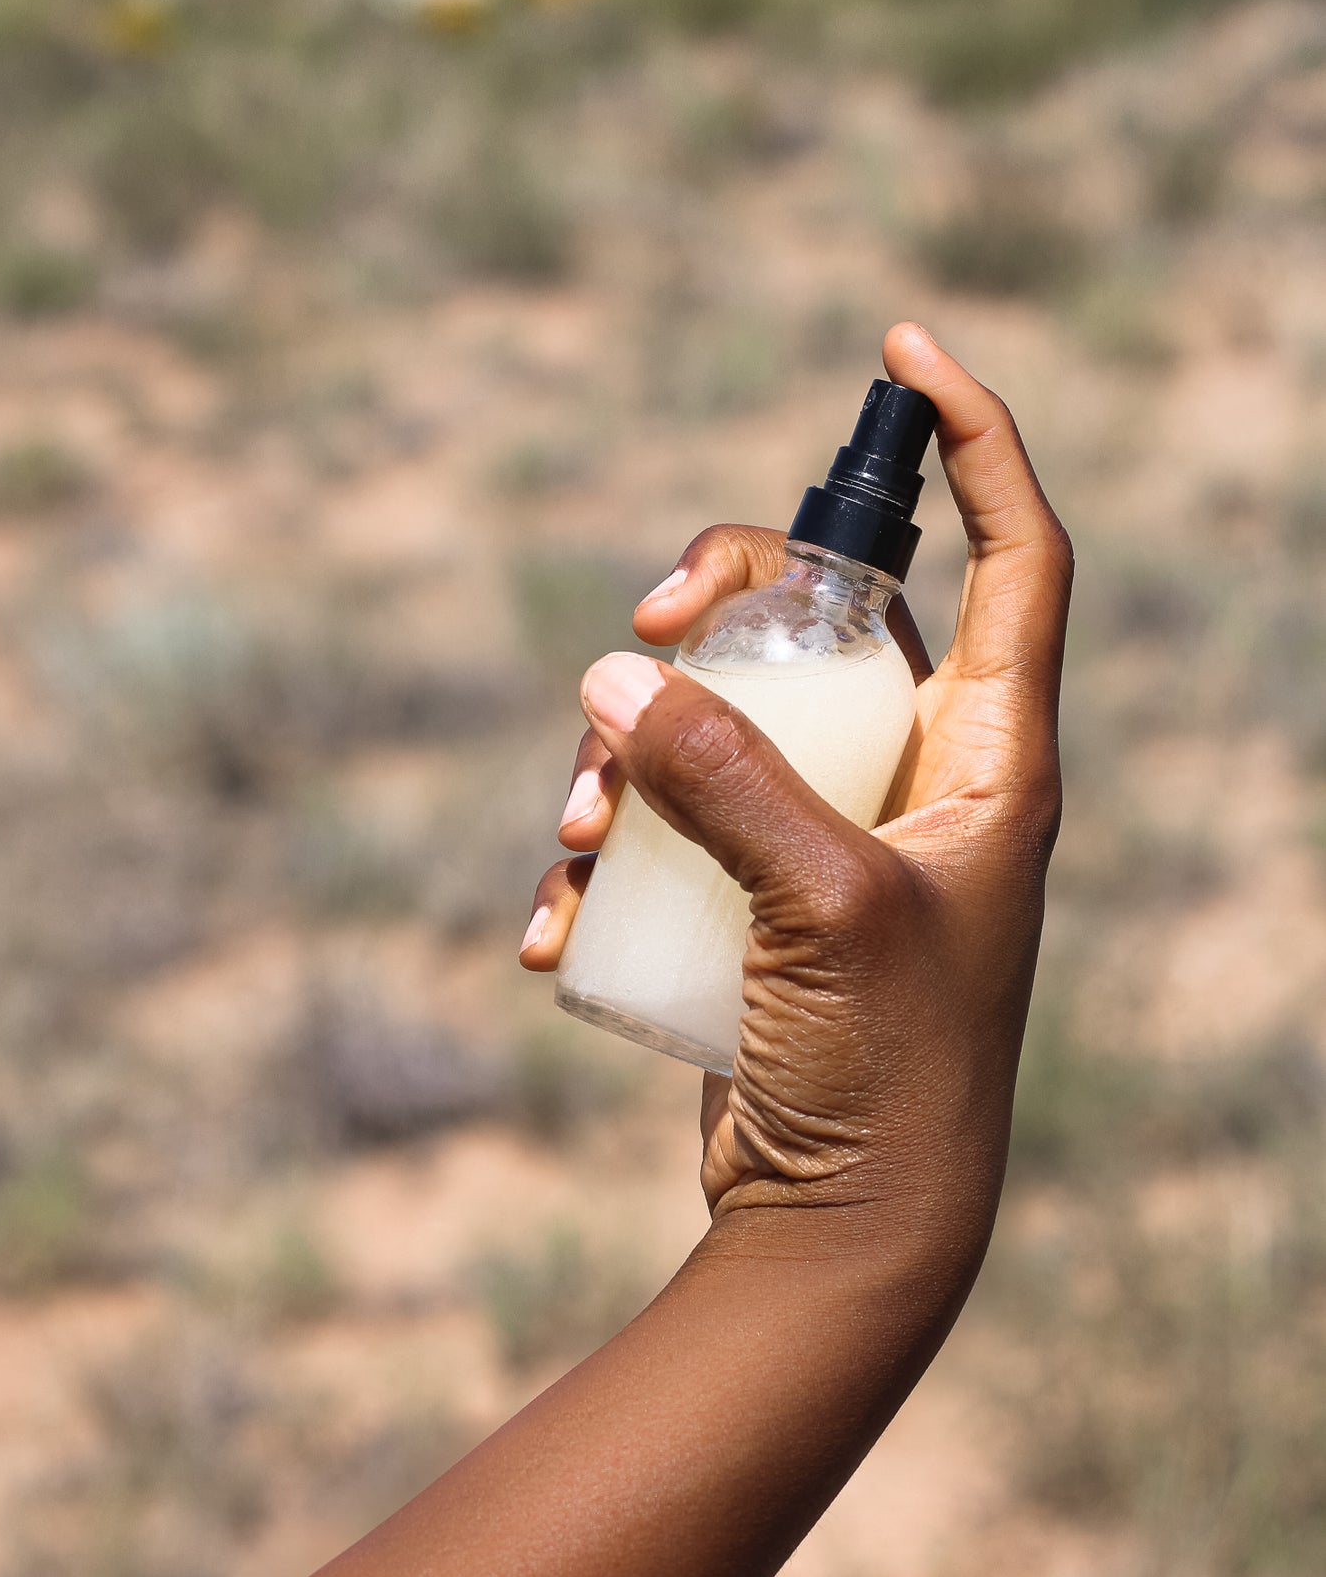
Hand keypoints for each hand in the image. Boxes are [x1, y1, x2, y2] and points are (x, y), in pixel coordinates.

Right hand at [521, 323, 1071, 1252]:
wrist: (848, 1225)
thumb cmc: (888, 1073)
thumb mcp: (822, 908)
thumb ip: (728, 780)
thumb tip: (618, 673)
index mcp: (992, 757)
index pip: (1015, 556)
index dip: (977, 442)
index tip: (904, 350)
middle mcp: (919, 775)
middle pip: (822, 612)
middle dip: (718, 603)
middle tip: (643, 631)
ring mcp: (830, 831)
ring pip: (720, 710)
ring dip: (628, 750)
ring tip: (585, 844)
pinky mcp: (755, 892)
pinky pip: (668, 818)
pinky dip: (606, 852)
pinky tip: (561, 926)